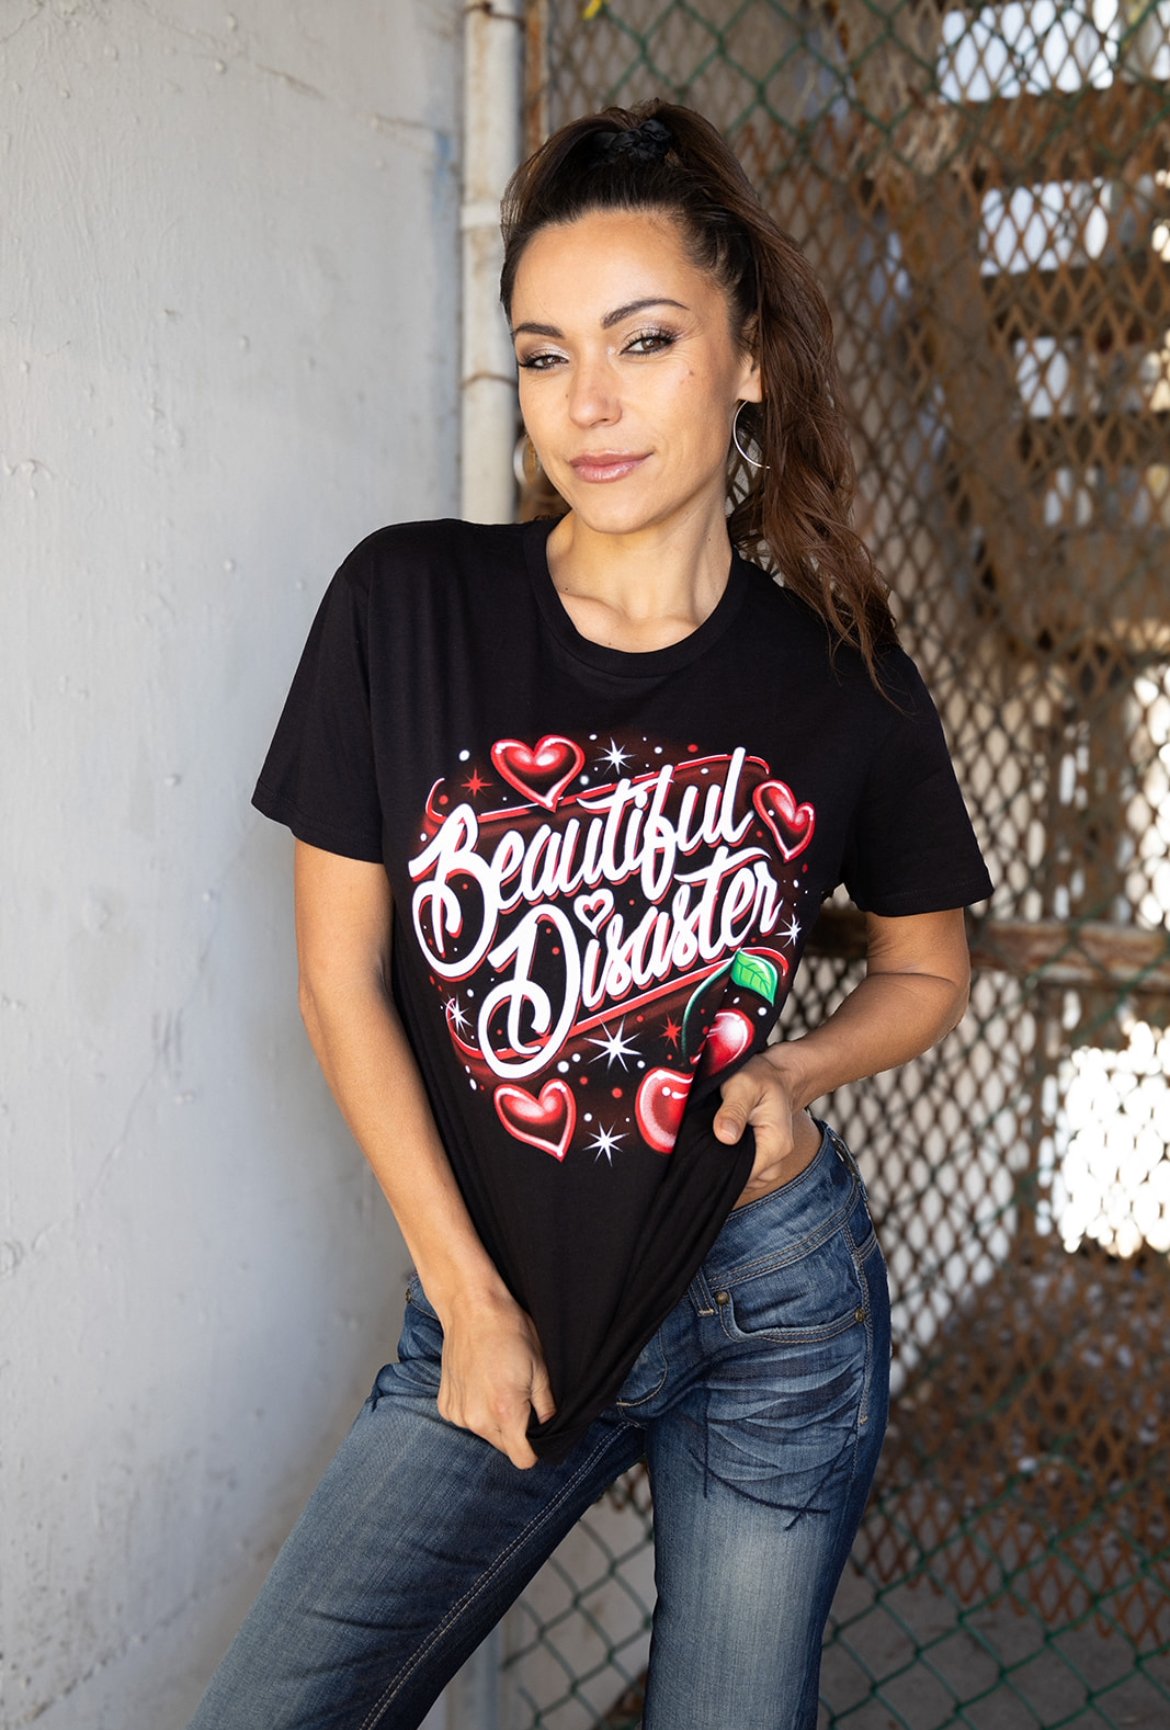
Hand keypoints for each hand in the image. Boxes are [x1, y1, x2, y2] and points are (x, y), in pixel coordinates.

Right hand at [434, 1287, 555, 1469]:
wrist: (472, 1307)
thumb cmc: (508, 1331)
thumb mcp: (540, 1367)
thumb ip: (546, 1406)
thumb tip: (550, 1427)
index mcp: (505, 1413)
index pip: (523, 1460)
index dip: (536, 1450)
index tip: (538, 1433)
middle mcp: (477, 1419)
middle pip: (504, 1446)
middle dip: (515, 1431)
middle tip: (519, 1397)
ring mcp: (458, 1413)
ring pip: (485, 1433)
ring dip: (494, 1419)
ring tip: (497, 1385)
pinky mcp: (446, 1405)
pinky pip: (467, 1419)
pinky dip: (475, 1408)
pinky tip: (479, 1383)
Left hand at [713, 1053, 820, 1204]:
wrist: (775, 1077)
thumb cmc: (759, 1078)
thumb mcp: (743, 1086)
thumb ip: (733, 1110)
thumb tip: (724, 1136)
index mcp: (776, 1145)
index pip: (743, 1176)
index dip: (719, 1170)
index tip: (699, 1158)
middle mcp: (775, 1161)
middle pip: (740, 1181)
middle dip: (717, 1169)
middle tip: (697, 1149)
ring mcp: (768, 1163)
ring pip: (739, 1178)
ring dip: (721, 1165)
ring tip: (706, 1145)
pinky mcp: (759, 1160)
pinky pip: (740, 1171)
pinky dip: (726, 1162)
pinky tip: (714, 1148)